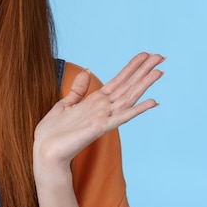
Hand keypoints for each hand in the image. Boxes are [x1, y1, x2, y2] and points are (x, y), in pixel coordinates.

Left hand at [33, 52, 164, 173]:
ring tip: (159, 72)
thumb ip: (78, 89)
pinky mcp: (99, 128)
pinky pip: (121, 117)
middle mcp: (103, 108)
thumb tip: (87, 71)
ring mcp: (103, 118)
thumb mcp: (65, 103)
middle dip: (143, 71)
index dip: (132, 67)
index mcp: (95, 101)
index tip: (145, 54)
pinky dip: (137, 109)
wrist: (45, 151)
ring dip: (144, 85)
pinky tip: (152, 102)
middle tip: (160, 57)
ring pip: (128, 97)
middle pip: (128, 86)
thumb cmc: (53, 131)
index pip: (118, 81)